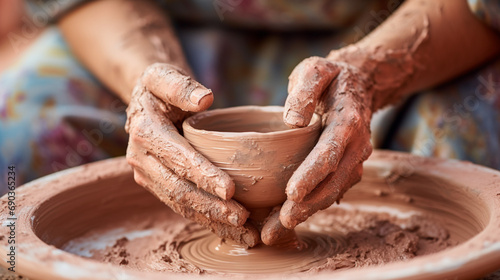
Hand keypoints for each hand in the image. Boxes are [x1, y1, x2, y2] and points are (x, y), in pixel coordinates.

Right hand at [125, 63, 259, 246]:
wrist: (145, 103)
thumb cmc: (160, 87)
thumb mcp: (163, 75)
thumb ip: (179, 85)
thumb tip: (204, 99)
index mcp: (145, 132)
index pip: (177, 158)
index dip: (203, 175)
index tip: (229, 188)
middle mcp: (142, 159)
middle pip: (179, 189)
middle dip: (211, 206)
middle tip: (242, 217)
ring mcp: (149, 176)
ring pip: (182, 204)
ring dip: (213, 220)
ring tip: (245, 232)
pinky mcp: (159, 186)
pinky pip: (183, 207)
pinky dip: (208, 221)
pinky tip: (233, 231)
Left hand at [262, 56, 372, 244]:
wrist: (357, 85)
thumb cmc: (330, 77)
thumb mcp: (316, 70)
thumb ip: (305, 89)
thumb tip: (292, 120)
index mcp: (348, 121)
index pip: (330, 151)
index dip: (312, 173)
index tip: (292, 192)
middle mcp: (356, 146)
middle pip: (333, 181)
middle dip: (308, 205)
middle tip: (281, 223)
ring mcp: (353, 160)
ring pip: (333, 192)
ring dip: (307, 213)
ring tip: (276, 231)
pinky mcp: (345, 169)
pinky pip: (330, 191)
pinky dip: (310, 207)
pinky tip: (284, 221)